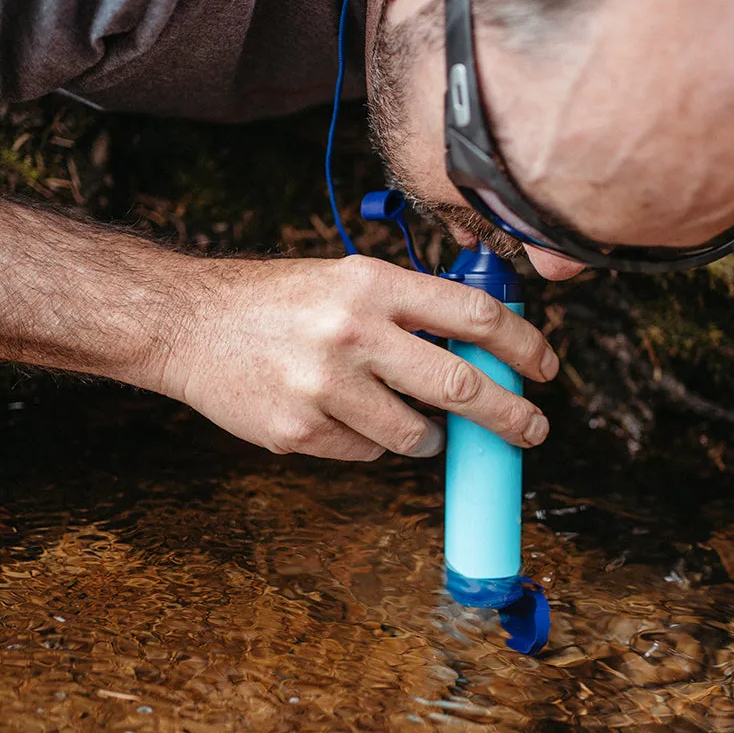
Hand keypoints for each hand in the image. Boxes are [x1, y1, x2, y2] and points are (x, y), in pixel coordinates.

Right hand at [161, 255, 558, 460]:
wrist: (188, 323)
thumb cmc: (274, 300)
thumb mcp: (347, 280)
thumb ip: (408, 309)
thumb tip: (479, 350)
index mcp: (372, 285)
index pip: (474, 316)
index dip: (523, 345)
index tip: (545, 368)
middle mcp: (352, 333)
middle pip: (461, 386)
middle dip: (510, 416)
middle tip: (531, 429)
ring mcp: (324, 387)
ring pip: (416, 435)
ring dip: (432, 438)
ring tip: (424, 428)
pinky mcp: (298, 432)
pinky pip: (365, 452)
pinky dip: (371, 442)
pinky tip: (346, 417)